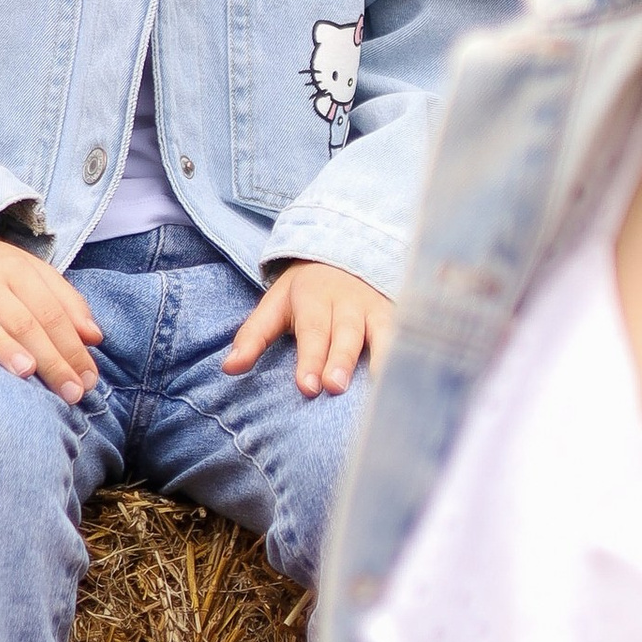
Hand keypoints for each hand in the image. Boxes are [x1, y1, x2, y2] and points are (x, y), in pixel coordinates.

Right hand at [0, 234, 101, 400]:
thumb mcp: (33, 275)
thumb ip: (66, 303)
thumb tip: (94, 337)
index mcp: (19, 271)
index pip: (52, 312)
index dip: (73, 347)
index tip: (88, 380)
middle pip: (23, 321)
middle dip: (51, 358)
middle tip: (71, 393)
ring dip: (2, 346)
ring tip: (26, 372)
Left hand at [224, 261, 393, 396]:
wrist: (346, 254)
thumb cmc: (306, 294)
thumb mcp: (275, 306)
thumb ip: (253, 337)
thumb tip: (228, 369)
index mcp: (313, 298)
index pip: (312, 331)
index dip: (310, 359)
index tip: (307, 387)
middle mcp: (348, 302)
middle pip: (345, 333)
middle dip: (340, 359)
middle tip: (334, 386)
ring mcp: (377, 307)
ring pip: (380, 332)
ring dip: (380, 358)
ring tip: (378, 386)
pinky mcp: (400, 314)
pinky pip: (407, 333)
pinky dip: (410, 352)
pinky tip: (412, 378)